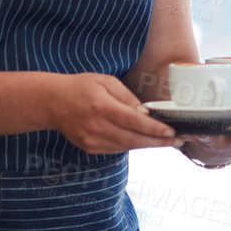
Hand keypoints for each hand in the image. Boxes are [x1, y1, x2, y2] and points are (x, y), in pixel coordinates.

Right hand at [42, 71, 176, 153]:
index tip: (172, 131)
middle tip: (178, 140)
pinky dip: (132, 145)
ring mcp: (92, 140)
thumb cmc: (81, 87)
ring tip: (167, 142)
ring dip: (148, 145)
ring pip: (127, 146)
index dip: (155, 129)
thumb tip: (146, 112)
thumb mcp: (106, 81)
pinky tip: (145, 141)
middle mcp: (97, 126)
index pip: (134, 122)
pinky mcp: (90, 147)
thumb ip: (127, 97)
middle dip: (158, 141)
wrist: (52, 102)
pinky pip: (117, 148)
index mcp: (102, 106)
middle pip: (133, 139)